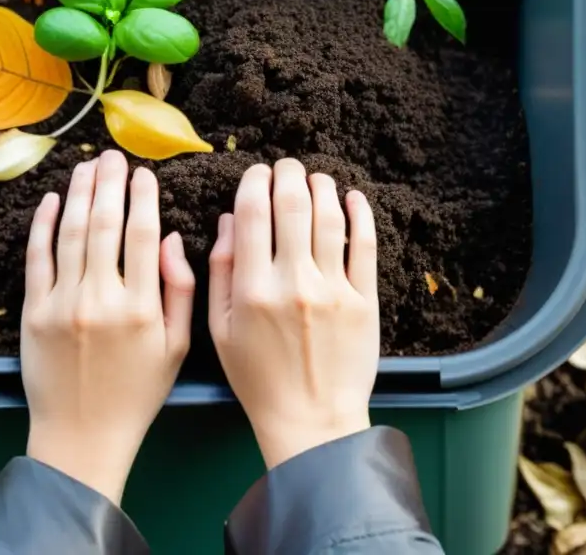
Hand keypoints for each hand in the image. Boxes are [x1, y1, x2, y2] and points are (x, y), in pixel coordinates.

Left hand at [20, 150, 194, 504]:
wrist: (83, 436)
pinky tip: (50, 200)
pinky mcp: (33, 312)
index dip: (143, 197)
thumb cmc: (138, 393)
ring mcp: (62, 303)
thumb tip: (172, 238)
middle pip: (103, 224)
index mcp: (142, 307)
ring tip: (86, 166)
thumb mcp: (176, 347)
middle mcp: (101, 298)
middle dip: (110, 183)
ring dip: (78, 194)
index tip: (144, 173)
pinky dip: (42, 225)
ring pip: (69, 233)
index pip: (142, 235)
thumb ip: (180, 290)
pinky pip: (38, 258)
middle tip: (113, 155)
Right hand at [208, 159, 378, 468]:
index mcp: (252, 288)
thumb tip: (230, 220)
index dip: (255, 181)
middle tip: (287, 167)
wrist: (311, 419)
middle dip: (289, 174)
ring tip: (315, 179)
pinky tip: (352, 197)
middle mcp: (293, 282)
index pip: (254, 213)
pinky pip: (365, 245)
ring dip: (322, 187)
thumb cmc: (257, 377)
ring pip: (329, 218)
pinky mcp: (364, 300)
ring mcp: (333, 289)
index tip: (256, 173)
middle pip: (293, 205)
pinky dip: (360, 214)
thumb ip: (219, 272)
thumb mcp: (220, 329)